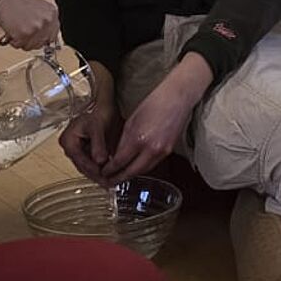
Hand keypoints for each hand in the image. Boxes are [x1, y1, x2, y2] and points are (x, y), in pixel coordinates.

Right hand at [0, 0, 59, 51]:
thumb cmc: (13, 0)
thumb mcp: (37, 8)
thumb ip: (43, 22)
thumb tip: (46, 37)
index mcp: (52, 12)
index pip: (54, 34)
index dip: (42, 37)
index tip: (36, 37)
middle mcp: (47, 20)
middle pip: (43, 43)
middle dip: (32, 40)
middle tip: (23, 32)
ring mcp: (36, 28)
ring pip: (31, 46)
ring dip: (22, 41)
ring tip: (16, 28)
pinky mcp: (24, 35)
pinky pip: (19, 45)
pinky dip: (13, 41)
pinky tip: (11, 30)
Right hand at [60, 67, 119, 177]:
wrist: (103, 103)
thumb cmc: (99, 110)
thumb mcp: (98, 127)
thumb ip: (98, 145)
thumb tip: (100, 161)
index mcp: (69, 142)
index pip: (82, 162)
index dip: (95, 172)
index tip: (106, 179)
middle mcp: (70, 147)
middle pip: (84, 166)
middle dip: (97, 175)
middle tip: (110, 184)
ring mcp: (77, 148)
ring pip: (87, 166)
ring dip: (99, 174)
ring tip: (111, 182)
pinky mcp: (85, 149)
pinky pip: (91, 162)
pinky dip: (100, 167)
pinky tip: (109, 173)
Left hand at [98, 62, 203, 180]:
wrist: (177, 98)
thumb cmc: (154, 103)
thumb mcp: (132, 121)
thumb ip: (123, 140)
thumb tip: (116, 155)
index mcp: (138, 138)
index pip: (120, 162)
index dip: (109, 170)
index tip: (103, 172)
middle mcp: (150, 149)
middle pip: (131, 172)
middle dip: (118, 178)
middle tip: (109, 181)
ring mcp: (161, 152)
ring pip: (142, 171)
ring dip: (130, 175)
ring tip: (120, 176)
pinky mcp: (169, 152)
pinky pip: (152, 165)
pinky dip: (141, 168)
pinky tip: (135, 167)